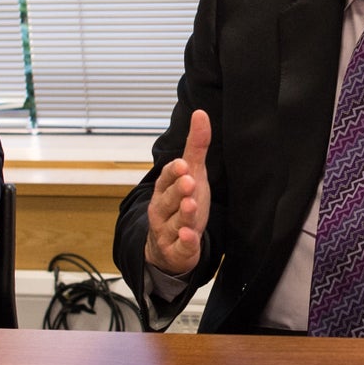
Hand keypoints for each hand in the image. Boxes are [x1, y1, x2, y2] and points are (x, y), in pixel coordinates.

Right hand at [144, 108, 210, 275]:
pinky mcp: (176, 251)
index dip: (174, 172)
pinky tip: (190, 237)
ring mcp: (168, 231)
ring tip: (191, 205)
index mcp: (164, 189)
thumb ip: (196, 147)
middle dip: (178, 191)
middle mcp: (162, 209)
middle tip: (188, 181)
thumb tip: (201, 114)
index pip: (167, 178)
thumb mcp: (192, 175)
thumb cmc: (181, 205)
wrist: (168, 247)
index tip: (183, 164)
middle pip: (168, 199)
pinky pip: (179, 247)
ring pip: (175, 222)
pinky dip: (184, 243)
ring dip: (183, 214)